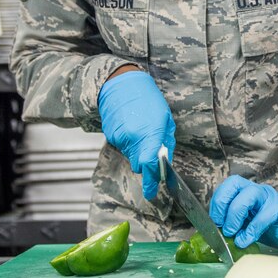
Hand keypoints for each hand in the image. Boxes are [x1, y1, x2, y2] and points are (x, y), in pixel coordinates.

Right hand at [98, 70, 175, 199]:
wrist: (122, 85)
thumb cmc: (148, 99)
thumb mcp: (166, 119)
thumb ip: (166, 143)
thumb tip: (165, 161)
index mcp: (150, 133)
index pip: (150, 165)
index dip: (151, 181)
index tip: (152, 192)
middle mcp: (133, 138)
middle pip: (140, 165)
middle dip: (146, 164)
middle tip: (152, 151)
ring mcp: (120, 137)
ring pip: (132, 156)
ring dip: (138, 150)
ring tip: (141, 130)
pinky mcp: (112, 135)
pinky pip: (124, 147)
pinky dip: (129, 143)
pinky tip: (132, 127)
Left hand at [209, 175, 277, 254]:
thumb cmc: (270, 226)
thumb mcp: (247, 222)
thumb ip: (233, 222)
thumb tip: (214, 231)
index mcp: (246, 191)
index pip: (228, 185)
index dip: (218, 200)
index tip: (214, 221)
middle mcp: (257, 191)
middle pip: (235, 184)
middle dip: (223, 204)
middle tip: (220, 226)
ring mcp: (270, 199)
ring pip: (250, 195)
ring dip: (235, 214)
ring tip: (231, 233)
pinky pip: (265, 216)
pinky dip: (252, 230)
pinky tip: (245, 241)